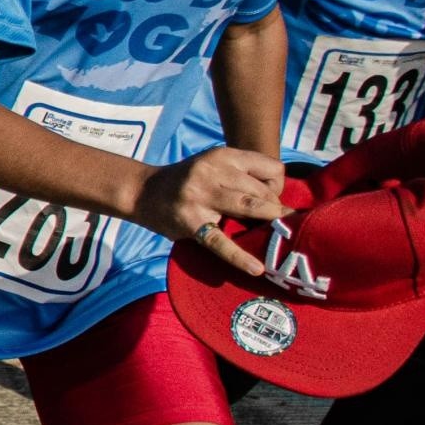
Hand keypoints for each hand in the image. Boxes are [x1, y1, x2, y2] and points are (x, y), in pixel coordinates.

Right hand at [130, 147, 287, 277]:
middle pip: (264, 191)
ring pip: (251, 208)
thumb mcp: (213, 164)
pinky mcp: (192, 223)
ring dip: (267, 223)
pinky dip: (240, 257)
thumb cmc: (187, 181)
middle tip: (267, 221)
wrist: (142, 192)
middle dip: (273, 209)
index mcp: (222, 156)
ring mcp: (200, 197)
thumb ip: (243, 174)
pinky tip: (256, 268)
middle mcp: (212, 172)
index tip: (268, 198)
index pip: (273, 169)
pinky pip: (221, 242)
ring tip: (273, 235)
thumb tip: (281, 203)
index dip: (278, 186)